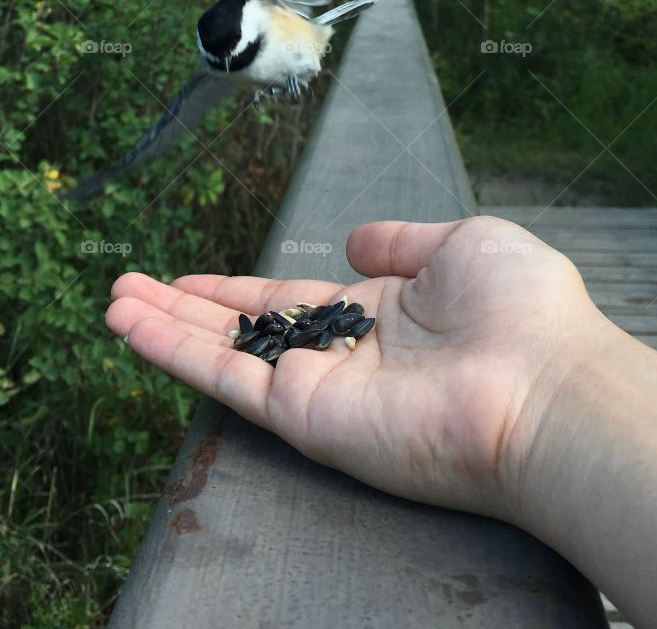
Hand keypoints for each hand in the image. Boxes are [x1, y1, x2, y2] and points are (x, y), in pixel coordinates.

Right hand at [105, 215, 613, 521]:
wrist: (547, 389)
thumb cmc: (522, 311)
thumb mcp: (462, 242)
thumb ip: (402, 241)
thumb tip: (356, 239)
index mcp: (380, 313)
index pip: (291, 298)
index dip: (238, 286)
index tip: (192, 277)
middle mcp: (342, 354)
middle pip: (244, 327)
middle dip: (185, 308)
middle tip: (128, 287)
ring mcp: (320, 388)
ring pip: (222, 354)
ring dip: (163, 328)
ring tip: (109, 302)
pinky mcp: (306, 417)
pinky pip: (226, 380)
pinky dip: (171, 352)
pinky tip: (129, 326)